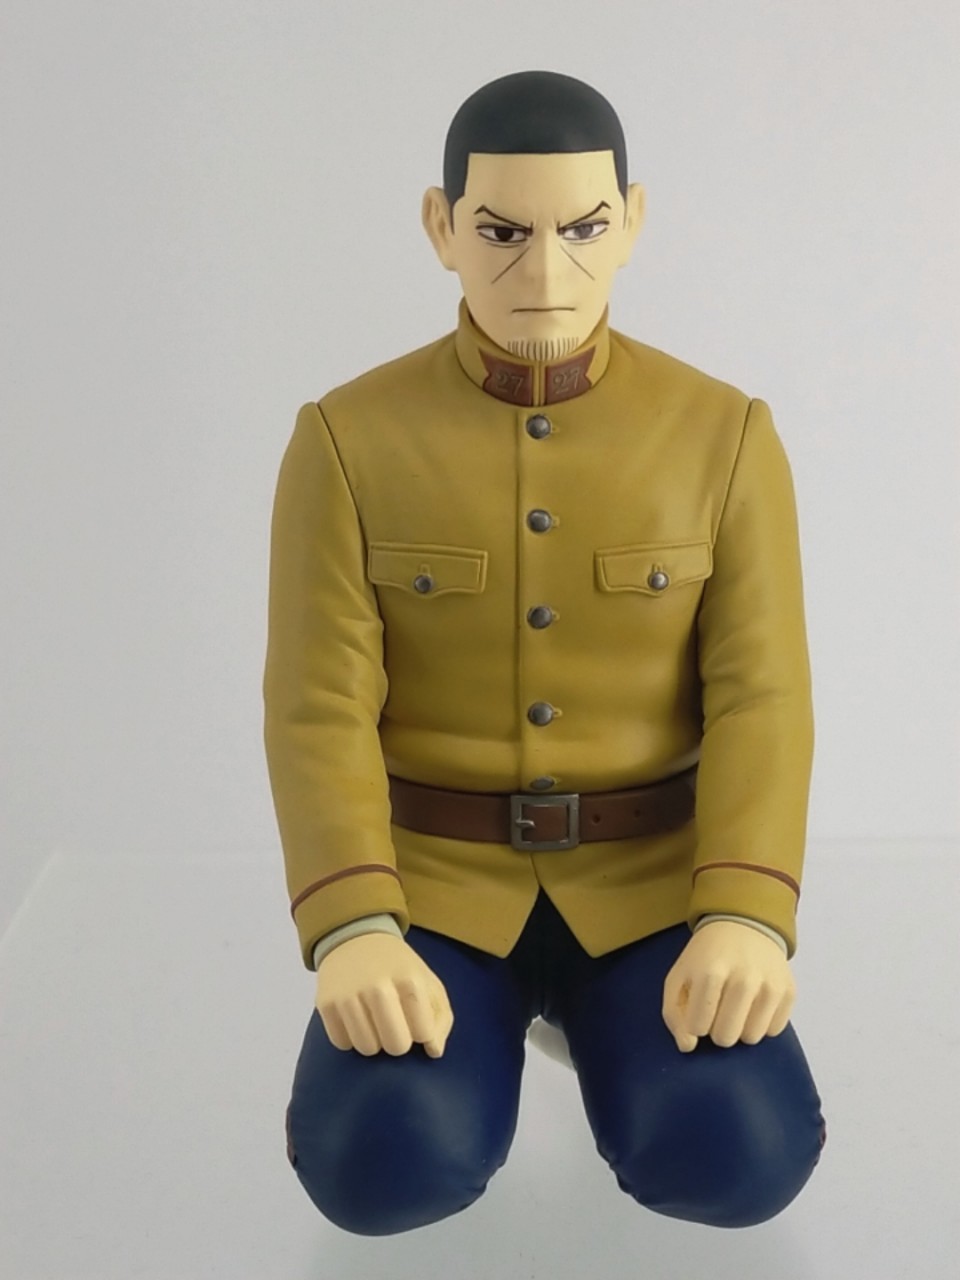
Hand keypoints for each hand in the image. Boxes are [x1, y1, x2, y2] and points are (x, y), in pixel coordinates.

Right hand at [315, 932, 453, 1057]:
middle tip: (394, 1024)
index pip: (423, 1033)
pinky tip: (355, 1019)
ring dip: (374, 1041)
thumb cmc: (397, 967)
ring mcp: (349, 995)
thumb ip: (441, 1018)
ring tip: (374, 1021)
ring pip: (367, 1048)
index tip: (416, 1020)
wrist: (354, 938)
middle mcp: (377, 987)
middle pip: (396, 1046)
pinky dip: (350, 1038)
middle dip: (398, 1042)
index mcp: (408, 979)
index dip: (422, 1034)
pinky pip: (342, 1044)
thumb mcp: (428, 983)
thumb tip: (434, 1051)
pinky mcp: (325, 1003)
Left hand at [662, 921, 794, 1051]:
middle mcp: (744, 978)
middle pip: (726, 1037)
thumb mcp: (678, 977)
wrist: (744, 924)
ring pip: (752, 1038)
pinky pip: (774, 1031)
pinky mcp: (790, 991)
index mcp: (711, 971)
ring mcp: (770, 985)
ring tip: (736, 1007)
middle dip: (717, 1031)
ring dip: (740, 1029)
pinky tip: (755, 1003)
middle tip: (718, 1010)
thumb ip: (673, 1014)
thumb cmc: (706, 957)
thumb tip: (688, 1047)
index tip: (697, 1009)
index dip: (695, 1024)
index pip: (698, 1027)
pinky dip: (762, 1023)